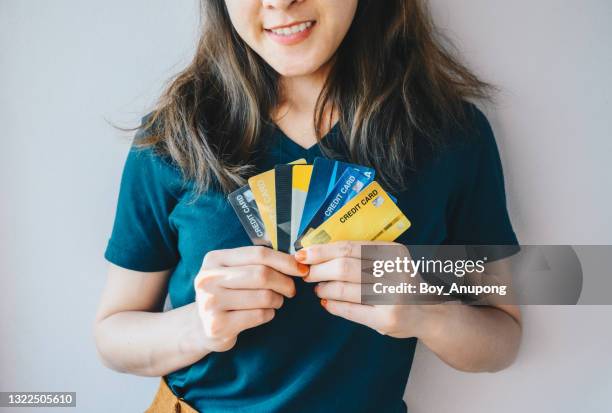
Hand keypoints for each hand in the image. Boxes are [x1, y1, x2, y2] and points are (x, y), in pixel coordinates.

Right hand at [194, 246, 308, 351]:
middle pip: (262, 275)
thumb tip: (296, 259)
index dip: (284, 261)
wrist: (200, 326)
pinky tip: (264, 313)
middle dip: (284, 282)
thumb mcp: (233, 272)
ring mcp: (210, 303)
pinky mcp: (217, 325)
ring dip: (277, 300)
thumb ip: (256, 262)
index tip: (300, 268)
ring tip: (275, 301)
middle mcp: (209, 279)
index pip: (258, 254)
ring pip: (263, 297)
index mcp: (214, 259)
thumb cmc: (226, 294)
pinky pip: (258, 315)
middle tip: (291, 289)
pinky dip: (269, 314)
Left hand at [296, 241, 434, 338]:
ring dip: (324, 288)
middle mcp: (394, 272)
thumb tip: (318, 252)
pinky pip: (350, 310)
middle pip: (344, 267)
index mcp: (393, 252)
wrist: (428, 312)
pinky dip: (333, 305)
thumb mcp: (388, 261)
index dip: (322, 251)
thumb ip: (361, 255)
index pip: (349, 247)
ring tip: (318, 288)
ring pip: (345, 289)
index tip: (303, 254)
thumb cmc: (399, 282)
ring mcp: (392, 297)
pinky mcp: (387, 319)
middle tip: (307, 274)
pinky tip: (326, 302)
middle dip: (319, 270)